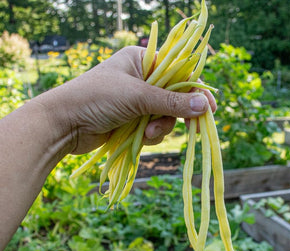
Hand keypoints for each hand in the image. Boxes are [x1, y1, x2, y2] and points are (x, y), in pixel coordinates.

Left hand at [34, 46, 216, 154]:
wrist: (65, 124)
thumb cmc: (97, 98)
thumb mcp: (137, 96)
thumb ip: (171, 102)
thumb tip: (204, 104)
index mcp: (141, 60)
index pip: (178, 72)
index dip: (195, 89)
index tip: (211, 106)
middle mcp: (141, 80)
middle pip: (174, 97)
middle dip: (176, 114)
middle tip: (193, 126)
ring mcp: (137, 102)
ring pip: (165, 117)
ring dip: (161, 128)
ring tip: (147, 133)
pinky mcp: (133, 121)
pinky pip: (154, 129)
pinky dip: (151, 136)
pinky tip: (141, 138)